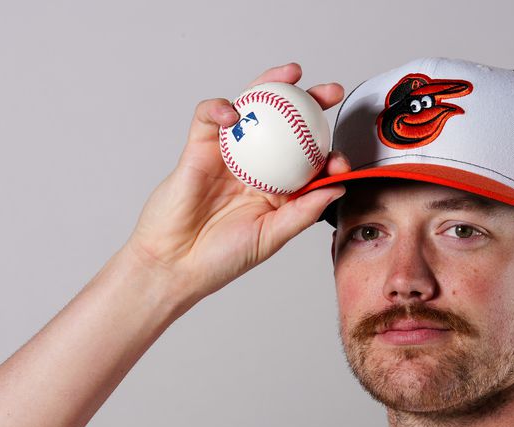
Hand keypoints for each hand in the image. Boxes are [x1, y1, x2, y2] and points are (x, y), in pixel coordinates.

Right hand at [122, 63, 349, 300]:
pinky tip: (235, 112)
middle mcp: (254, 166)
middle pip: (284, 125)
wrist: (175, 264)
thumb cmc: (220, 259)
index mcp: (275, 189)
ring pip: (250, 110)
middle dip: (309, 103)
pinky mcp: (198, 149)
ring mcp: (227, 155)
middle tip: (329, 92)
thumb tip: (337, 187)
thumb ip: (303, 212)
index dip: (327, 151)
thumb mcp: (272, 237)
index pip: (307, 159)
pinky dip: (220, 108)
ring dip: (269, 87)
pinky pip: (209, 118)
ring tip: (291, 76)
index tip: (338, 158)